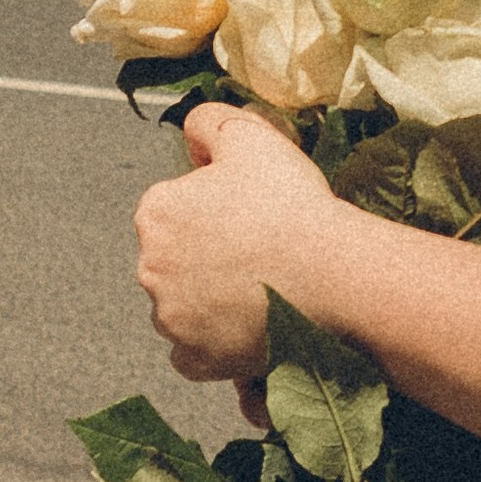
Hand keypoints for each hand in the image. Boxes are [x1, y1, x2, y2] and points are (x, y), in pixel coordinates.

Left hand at [135, 101, 334, 381]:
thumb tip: (191, 134)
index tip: (251, 212)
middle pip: (176, 258)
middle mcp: (150, 268)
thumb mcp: (251, 137)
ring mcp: (171, 318)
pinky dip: (216, 343)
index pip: (174, 206)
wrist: (330, 277)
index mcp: (157, 213)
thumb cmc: (292, 206)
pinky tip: (249, 327)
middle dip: (208, 255)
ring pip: (184, 305)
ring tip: (263, 289)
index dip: (214, 206)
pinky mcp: (195, 359)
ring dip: (211, 299)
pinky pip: (195, 352)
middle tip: (261, 250)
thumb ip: (208, 122)